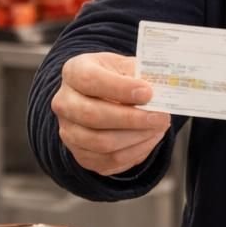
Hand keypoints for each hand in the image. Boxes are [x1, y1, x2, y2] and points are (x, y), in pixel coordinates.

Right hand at [52, 52, 171, 176]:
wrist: (102, 96)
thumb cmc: (115, 77)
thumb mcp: (125, 66)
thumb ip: (140, 75)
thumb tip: (160, 90)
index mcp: (73, 72)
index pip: (89, 80)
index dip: (119, 88)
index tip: (148, 93)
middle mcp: (64, 103)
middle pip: (92, 115)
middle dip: (131, 119)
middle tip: (160, 117)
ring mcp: (69, 131)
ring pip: (101, 143)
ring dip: (136, 138)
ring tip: (158, 128)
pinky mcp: (80, 155)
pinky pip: (108, 160)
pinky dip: (134, 152)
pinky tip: (149, 139)